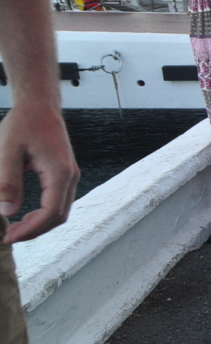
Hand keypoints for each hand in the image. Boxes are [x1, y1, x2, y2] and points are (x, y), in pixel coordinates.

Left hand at [0, 103, 78, 242]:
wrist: (39, 107)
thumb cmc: (23, 124)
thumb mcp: (7, 151)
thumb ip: (7, 182)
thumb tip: (7, 212)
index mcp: (59, 172)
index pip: (50, 212)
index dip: (30, 229)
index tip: (9, 236)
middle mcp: (70, 177)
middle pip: (59, 216)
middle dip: (35, 231)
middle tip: (9, 236)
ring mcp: (70, 176)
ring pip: (61, 211)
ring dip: (40, 223)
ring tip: (16, 228)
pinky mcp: (65, 174)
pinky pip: (59, 201)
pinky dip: (44, 213)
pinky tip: (26, 214)